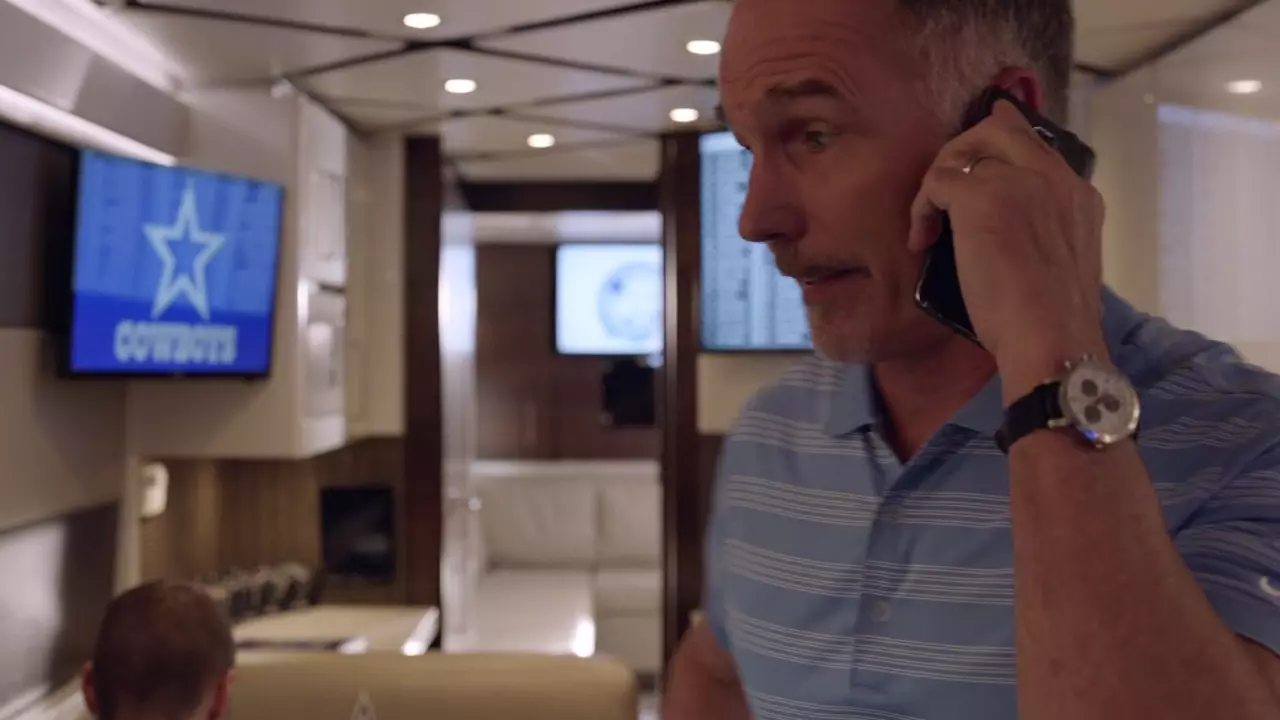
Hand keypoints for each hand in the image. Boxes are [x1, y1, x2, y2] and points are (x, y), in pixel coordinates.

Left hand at [907, 100, 1108, 395]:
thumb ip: (1038, 229)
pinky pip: (937, 183)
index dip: (994, 150)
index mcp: (1078, 193)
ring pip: (964, 149)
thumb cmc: (1052, 321)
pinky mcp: (982, 198)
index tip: (969, 175)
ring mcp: (1019, 182)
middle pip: (999, 128)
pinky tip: (920, 241)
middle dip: (960, 153)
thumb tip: (998, 227)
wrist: (1051, 339)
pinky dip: (921, 209)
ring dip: (937, 181)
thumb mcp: (1058, 259)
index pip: (1033, 143)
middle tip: (941, 194)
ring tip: (928, 222)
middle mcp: (1054, 177)